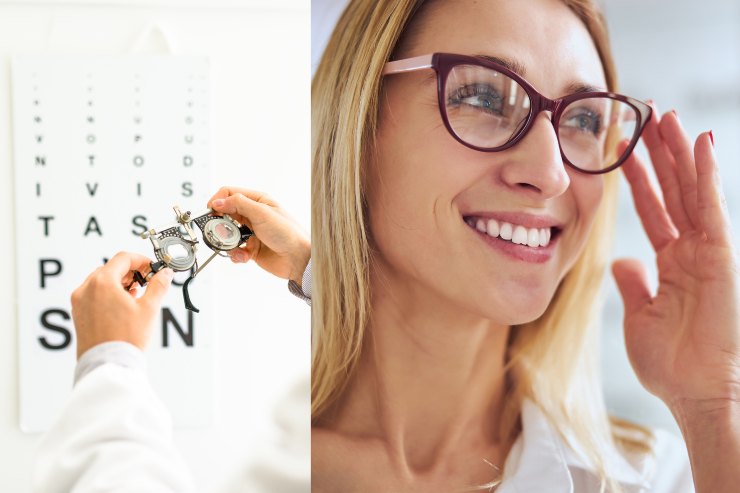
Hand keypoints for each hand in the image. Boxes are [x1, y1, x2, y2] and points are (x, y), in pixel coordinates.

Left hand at [71, 252, 173, 358]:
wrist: (108, 365)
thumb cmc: (126, 339)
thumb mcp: (149, 309)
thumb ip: (158, 286)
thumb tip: (165, 274)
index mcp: (103, 283)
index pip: (123, 258)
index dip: (140, 260)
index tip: (151, 268)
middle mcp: (86, 289)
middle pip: (110, 268)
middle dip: (130, 272)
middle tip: (146, 282)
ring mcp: (79, 302)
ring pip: (100, 281)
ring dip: (118, 283)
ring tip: (134, 296)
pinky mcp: (78, 314)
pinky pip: (93, 295)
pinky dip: (107, 294)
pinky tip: (121, 306)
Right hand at [207, 186, 310, 284]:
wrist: (299, 259)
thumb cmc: (288, 233)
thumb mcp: (262, 213)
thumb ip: (238, 204)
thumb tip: (218, 202)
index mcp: (257, 201)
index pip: (230, 194)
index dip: (218, 201)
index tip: (211, 211)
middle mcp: (253, 215)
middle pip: (226, 214)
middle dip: (219, 224)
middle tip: (217, 231)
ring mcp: (251, 232)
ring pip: (228, 234)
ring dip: (227, 242)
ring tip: (234, 246)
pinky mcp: (251, 248)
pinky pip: (235, 250)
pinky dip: (236, 254)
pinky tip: (244, 256)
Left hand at [612, 106, 739, 416]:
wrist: (697, 393)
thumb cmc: (672, 363)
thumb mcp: (640, 316)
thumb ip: (634, 284)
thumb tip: (624, 262)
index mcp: (673, 262)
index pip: (653, 208)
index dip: (639, 178)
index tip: (622, 148)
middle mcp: (692, 250)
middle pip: (673, 189)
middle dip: (659, 152)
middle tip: (645, 114)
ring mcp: (709, 250)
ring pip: (692, 189)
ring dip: (678, 151)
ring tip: (664, 115)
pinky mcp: (721, 256)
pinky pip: (711, 207)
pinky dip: (706, 174)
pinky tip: (698, 143)